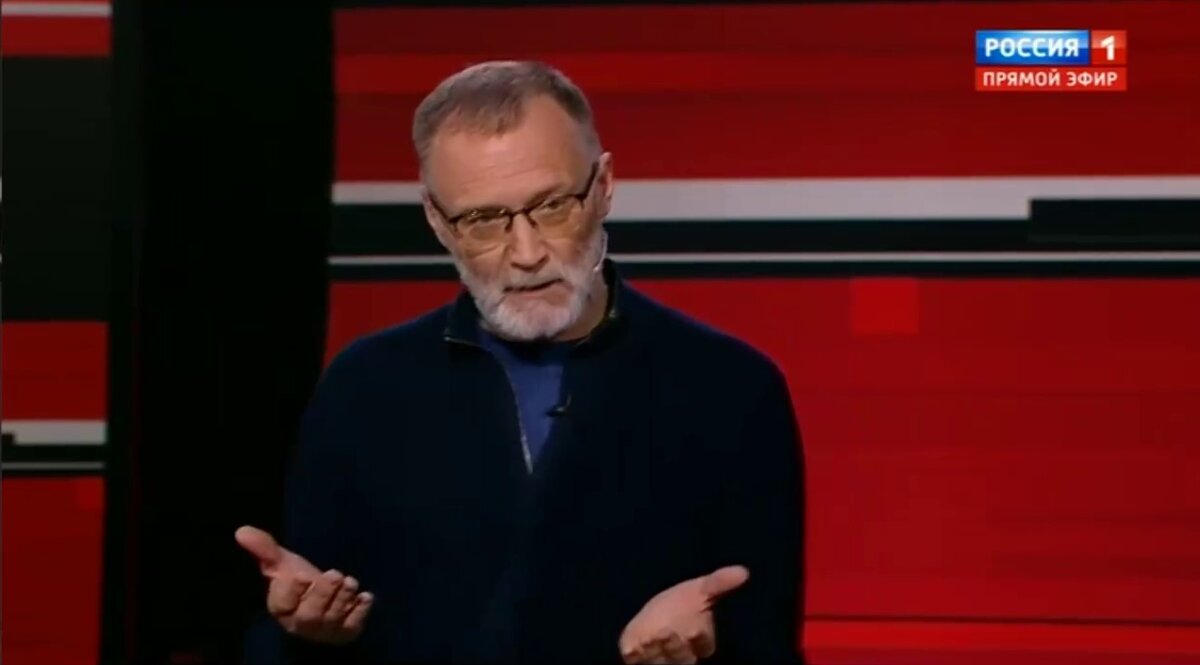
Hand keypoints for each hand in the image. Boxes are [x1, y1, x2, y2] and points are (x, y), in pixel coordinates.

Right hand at [235, 525, 372, 643]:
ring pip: (332, 619)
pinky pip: (352, 627)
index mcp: (281, 607)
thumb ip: (265, 548)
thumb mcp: (283, 563)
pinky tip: (366, 597)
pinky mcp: (345, 632)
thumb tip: (241, 531)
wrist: (325, 597)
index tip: (301, 574)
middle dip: (323, 594)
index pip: (283, 603)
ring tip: (350, 581)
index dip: (292, 590)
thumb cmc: (300, 580)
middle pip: (310, 615)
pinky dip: (360, 612)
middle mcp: (301, 623)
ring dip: (343, 599)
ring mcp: (323, 630)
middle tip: (335, 574)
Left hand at [618, 565, 748, 663]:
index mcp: (699, 641)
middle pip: (682, 657)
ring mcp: (660, 658)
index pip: (704, 645)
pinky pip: (636, 660)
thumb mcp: (698, 590)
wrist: (651, 614)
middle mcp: (682, 654)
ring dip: (655, 652)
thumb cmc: (679, 604)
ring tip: (649, 638)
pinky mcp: (637, 658)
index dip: (699, 640)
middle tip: (667, 632)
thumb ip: (718, 583)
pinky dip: (635, 655)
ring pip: (660, 661)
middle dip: (675, 646)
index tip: (694, 630)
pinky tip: (632, 648)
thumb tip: (744, 571)